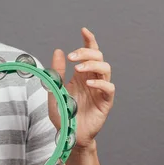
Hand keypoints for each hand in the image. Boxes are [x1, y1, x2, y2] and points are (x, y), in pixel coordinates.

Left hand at [47, 27, 114, 150]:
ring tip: (78, 69)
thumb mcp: (55, 89)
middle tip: (71, 57)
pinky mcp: (105, 102)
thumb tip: (58, 50)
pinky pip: (108, 88)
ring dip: (92, 65)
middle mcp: (92, 79)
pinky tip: (89, 84)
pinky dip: (100, 83)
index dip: (89, 40)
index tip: (83, 30)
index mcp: (81, 74)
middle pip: (98, 57)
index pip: (89, 53)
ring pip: (105, 69)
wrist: (69, 134)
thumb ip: (57, 71)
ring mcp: (100, 90)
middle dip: (86, 52)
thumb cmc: (64, 113)